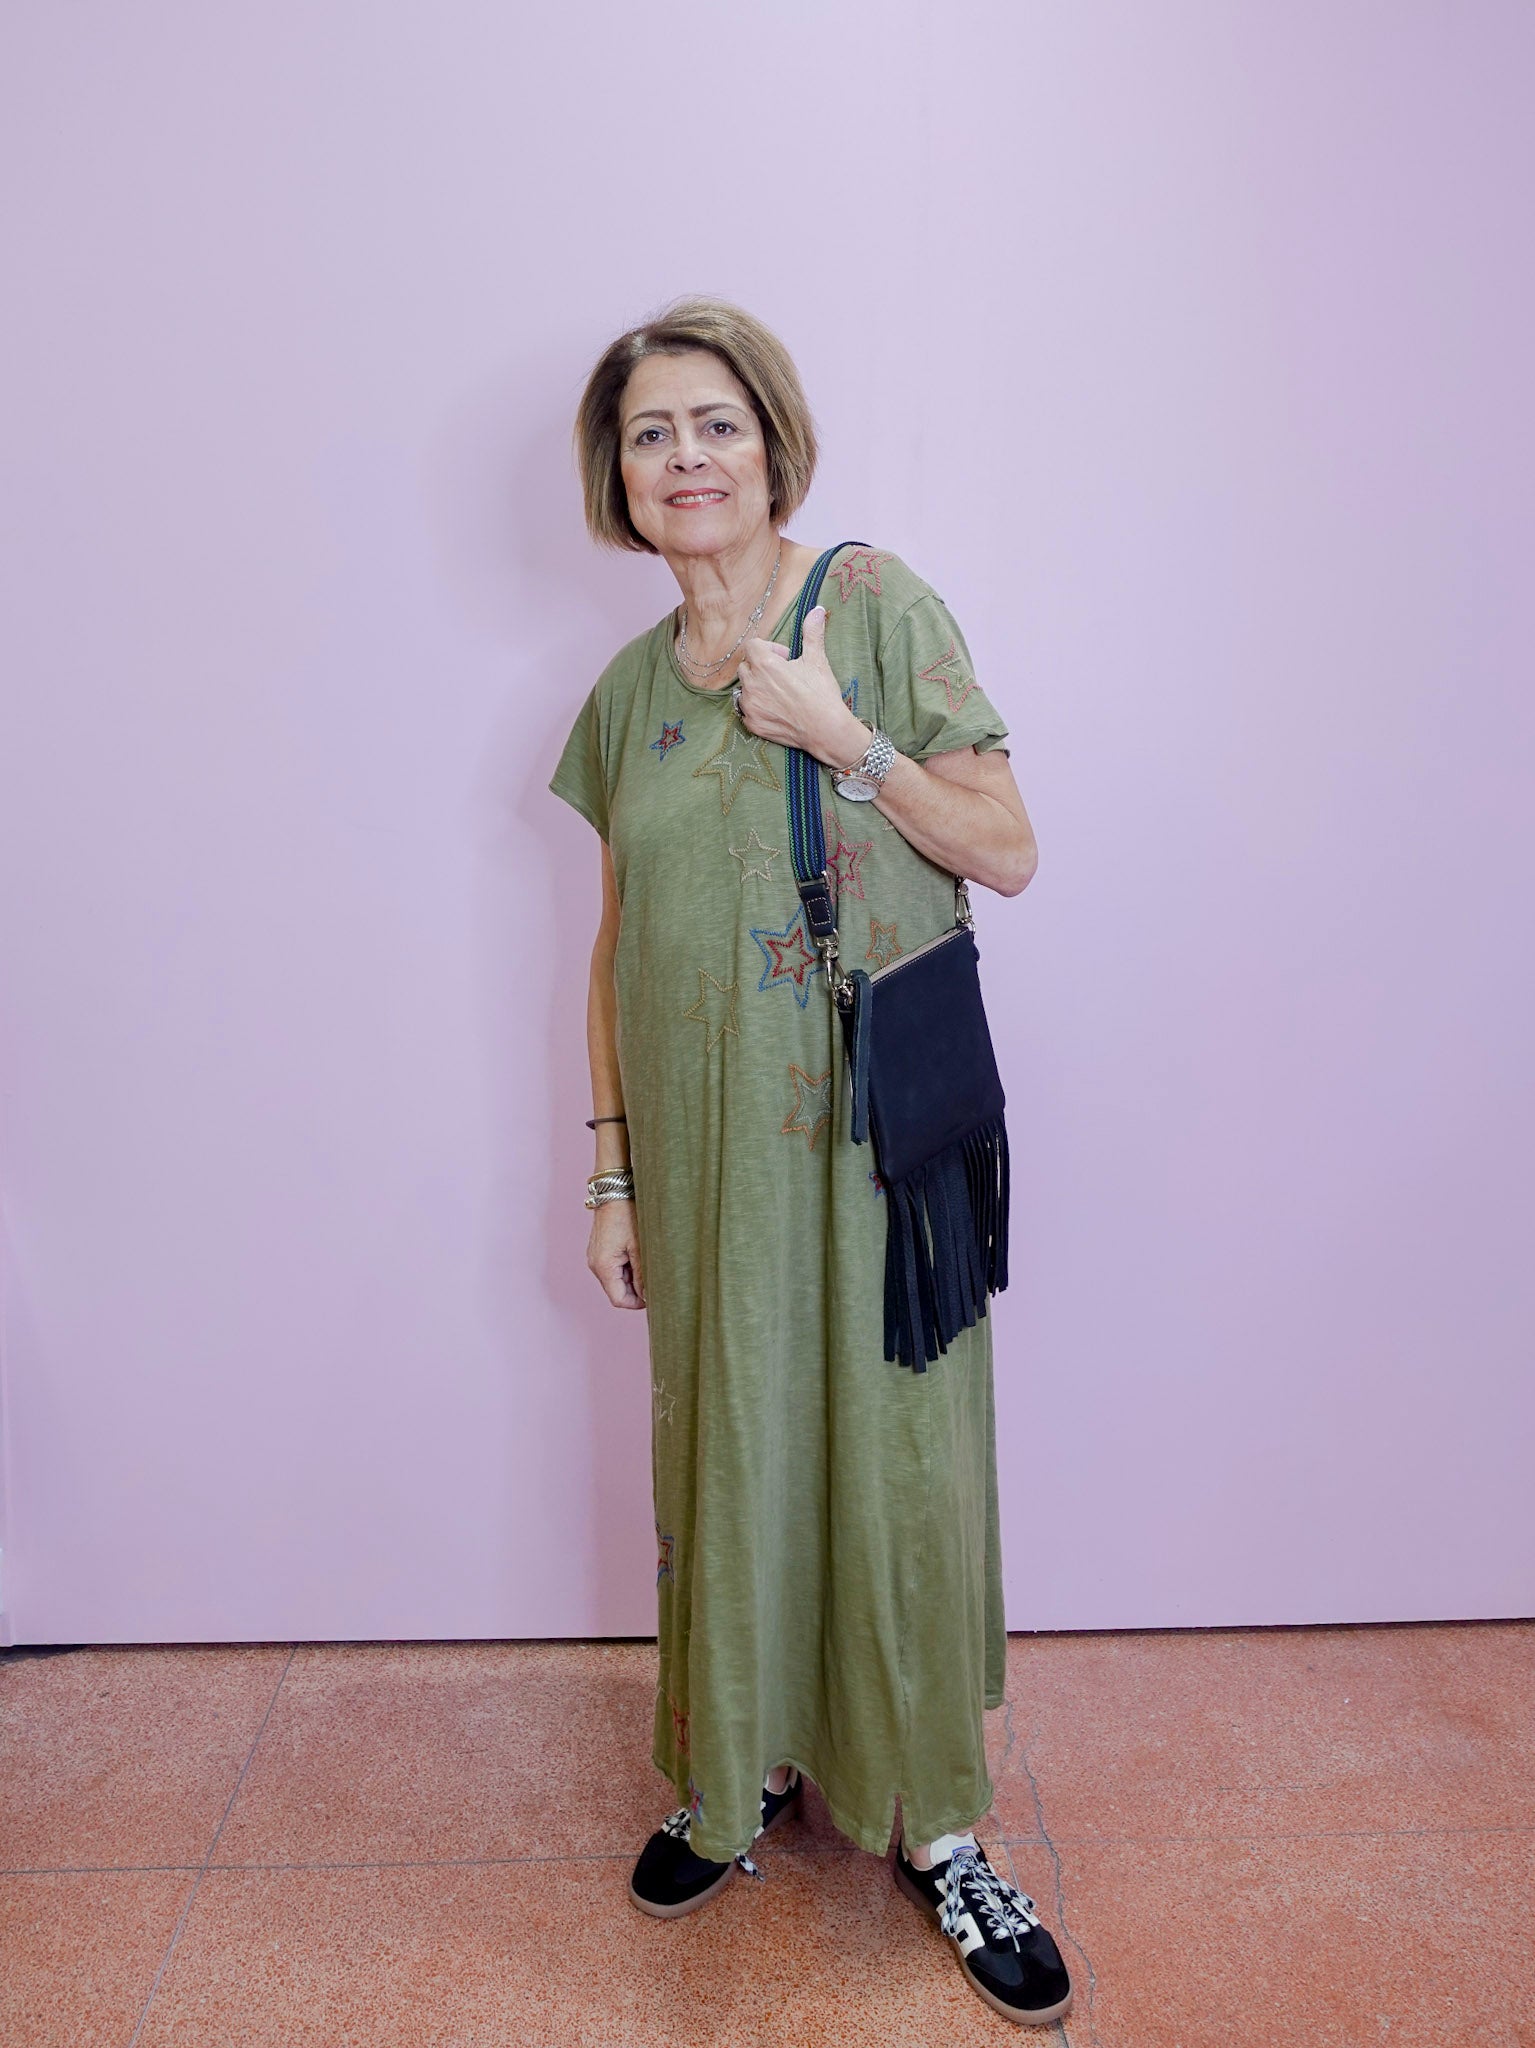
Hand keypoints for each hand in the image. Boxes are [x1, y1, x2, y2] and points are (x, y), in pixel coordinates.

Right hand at [587, 1200, 644, 1309]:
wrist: (615, 1190)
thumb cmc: (627, 1215)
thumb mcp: (640, 1247)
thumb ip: (643, 1275)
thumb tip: (648, 1296)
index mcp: (603, 1266)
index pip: (619, 1299)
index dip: (638, 1303)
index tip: (655, 1294)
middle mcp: (595, 1264)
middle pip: (618, 1290)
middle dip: (637, 1288)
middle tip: (656, 1274)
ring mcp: (596, 1256)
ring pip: (618, 1279)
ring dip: (634, 1276)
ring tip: (648, 1259)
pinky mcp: (601, 1249)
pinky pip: (615, 1267)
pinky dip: (629, 1266)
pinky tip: (640, 1252)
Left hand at [734, 606, 868, 767]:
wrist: (827, 730)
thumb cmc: (822, 694)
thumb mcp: (817, 659)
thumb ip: (812, 632)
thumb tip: (817, 609)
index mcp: (764, 664)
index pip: (752, 645)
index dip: (769, 649)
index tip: (785, 658)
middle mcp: (752, 684)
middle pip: (746, 666)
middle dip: (761, 667)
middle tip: (783, 676)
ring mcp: (750, 706)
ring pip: (744, 688)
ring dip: (757, 687)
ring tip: (780, 693)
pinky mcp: (752, 724)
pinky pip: (746, 710)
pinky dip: (757, 707)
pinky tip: (776, 709)